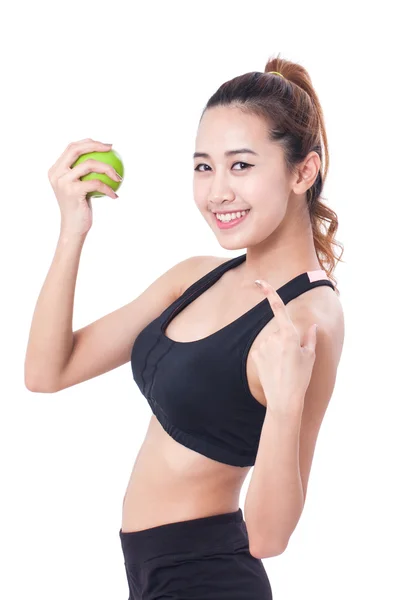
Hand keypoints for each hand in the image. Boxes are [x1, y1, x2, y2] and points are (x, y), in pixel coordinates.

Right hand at [48, 138, 120, 236]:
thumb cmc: (80, 208)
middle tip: (112, 149)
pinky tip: (115, 195)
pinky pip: (97, 183)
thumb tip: (104, 158)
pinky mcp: (72, 191)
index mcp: (55, 170)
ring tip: (119, 176)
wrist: (73, 228)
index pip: (71, 148)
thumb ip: (84, 174)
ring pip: (89, 164)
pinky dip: (108, 189)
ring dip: (108, 169)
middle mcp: (56, 173)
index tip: (104, 145)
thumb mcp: (80, 188)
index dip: (88, 142)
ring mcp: (63, 182)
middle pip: (76, 150)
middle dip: (96, 145)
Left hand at [250, 279, 318, 416]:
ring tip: (284, 367)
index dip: (269, 292)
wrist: (284, 398)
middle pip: (280, 332)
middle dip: (286, 342)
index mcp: (289, 334)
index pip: (278, 307)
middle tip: (293, 360)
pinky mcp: (255, 355)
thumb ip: (310, 338)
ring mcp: (263, 346)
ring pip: (272, 342)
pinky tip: (274, 370)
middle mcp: (274, 336)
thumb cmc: (300, 377)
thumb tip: (311, 326)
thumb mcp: (310, 356)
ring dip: (277, 351)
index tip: (260, 282)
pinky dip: (268, 358)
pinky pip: (263, 352)